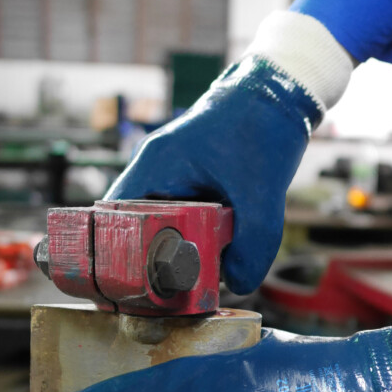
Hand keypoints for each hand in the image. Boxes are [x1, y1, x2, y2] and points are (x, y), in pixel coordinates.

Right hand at [104, 57, 321, 294]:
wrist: (278, 97)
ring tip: (195, 279)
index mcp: (155, 166)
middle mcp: (155, 172)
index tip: (132, 289)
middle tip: (171, 294)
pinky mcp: (191, 183)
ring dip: (179, 252)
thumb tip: (237, 284)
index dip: (118, 257)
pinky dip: (195, 240)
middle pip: (137, 230)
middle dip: (154, 263)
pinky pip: (183, 220)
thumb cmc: (262, 130)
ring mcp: (171, 177)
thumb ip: (252, 244)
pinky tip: (215, 255)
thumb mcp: (261, 194)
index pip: (114, 220)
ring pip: (162, 228)